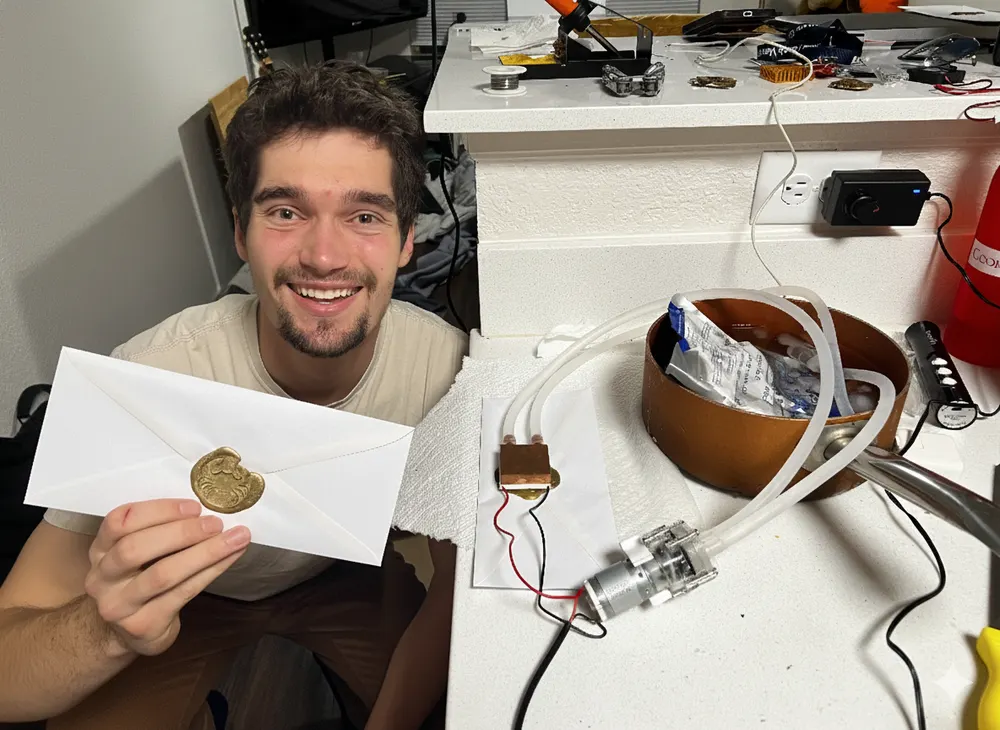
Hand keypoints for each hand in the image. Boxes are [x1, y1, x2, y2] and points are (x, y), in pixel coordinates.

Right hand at [83, 498, 249, 656]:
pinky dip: (211, 572)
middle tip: (215, 523)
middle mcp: (102, 577)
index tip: (194, 506)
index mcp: (100, 549)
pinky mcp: (143, 624)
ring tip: (235, 539)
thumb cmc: (140, 581)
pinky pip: (182, 593)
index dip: (158, 510)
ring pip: (162, 574)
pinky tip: (230, 558)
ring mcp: (120, 605)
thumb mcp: (138, 554)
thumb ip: (160, 531)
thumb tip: (209, 510)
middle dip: (181, 532)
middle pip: (135, 548)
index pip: (119, 521)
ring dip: (204, 553)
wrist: (127, 632)